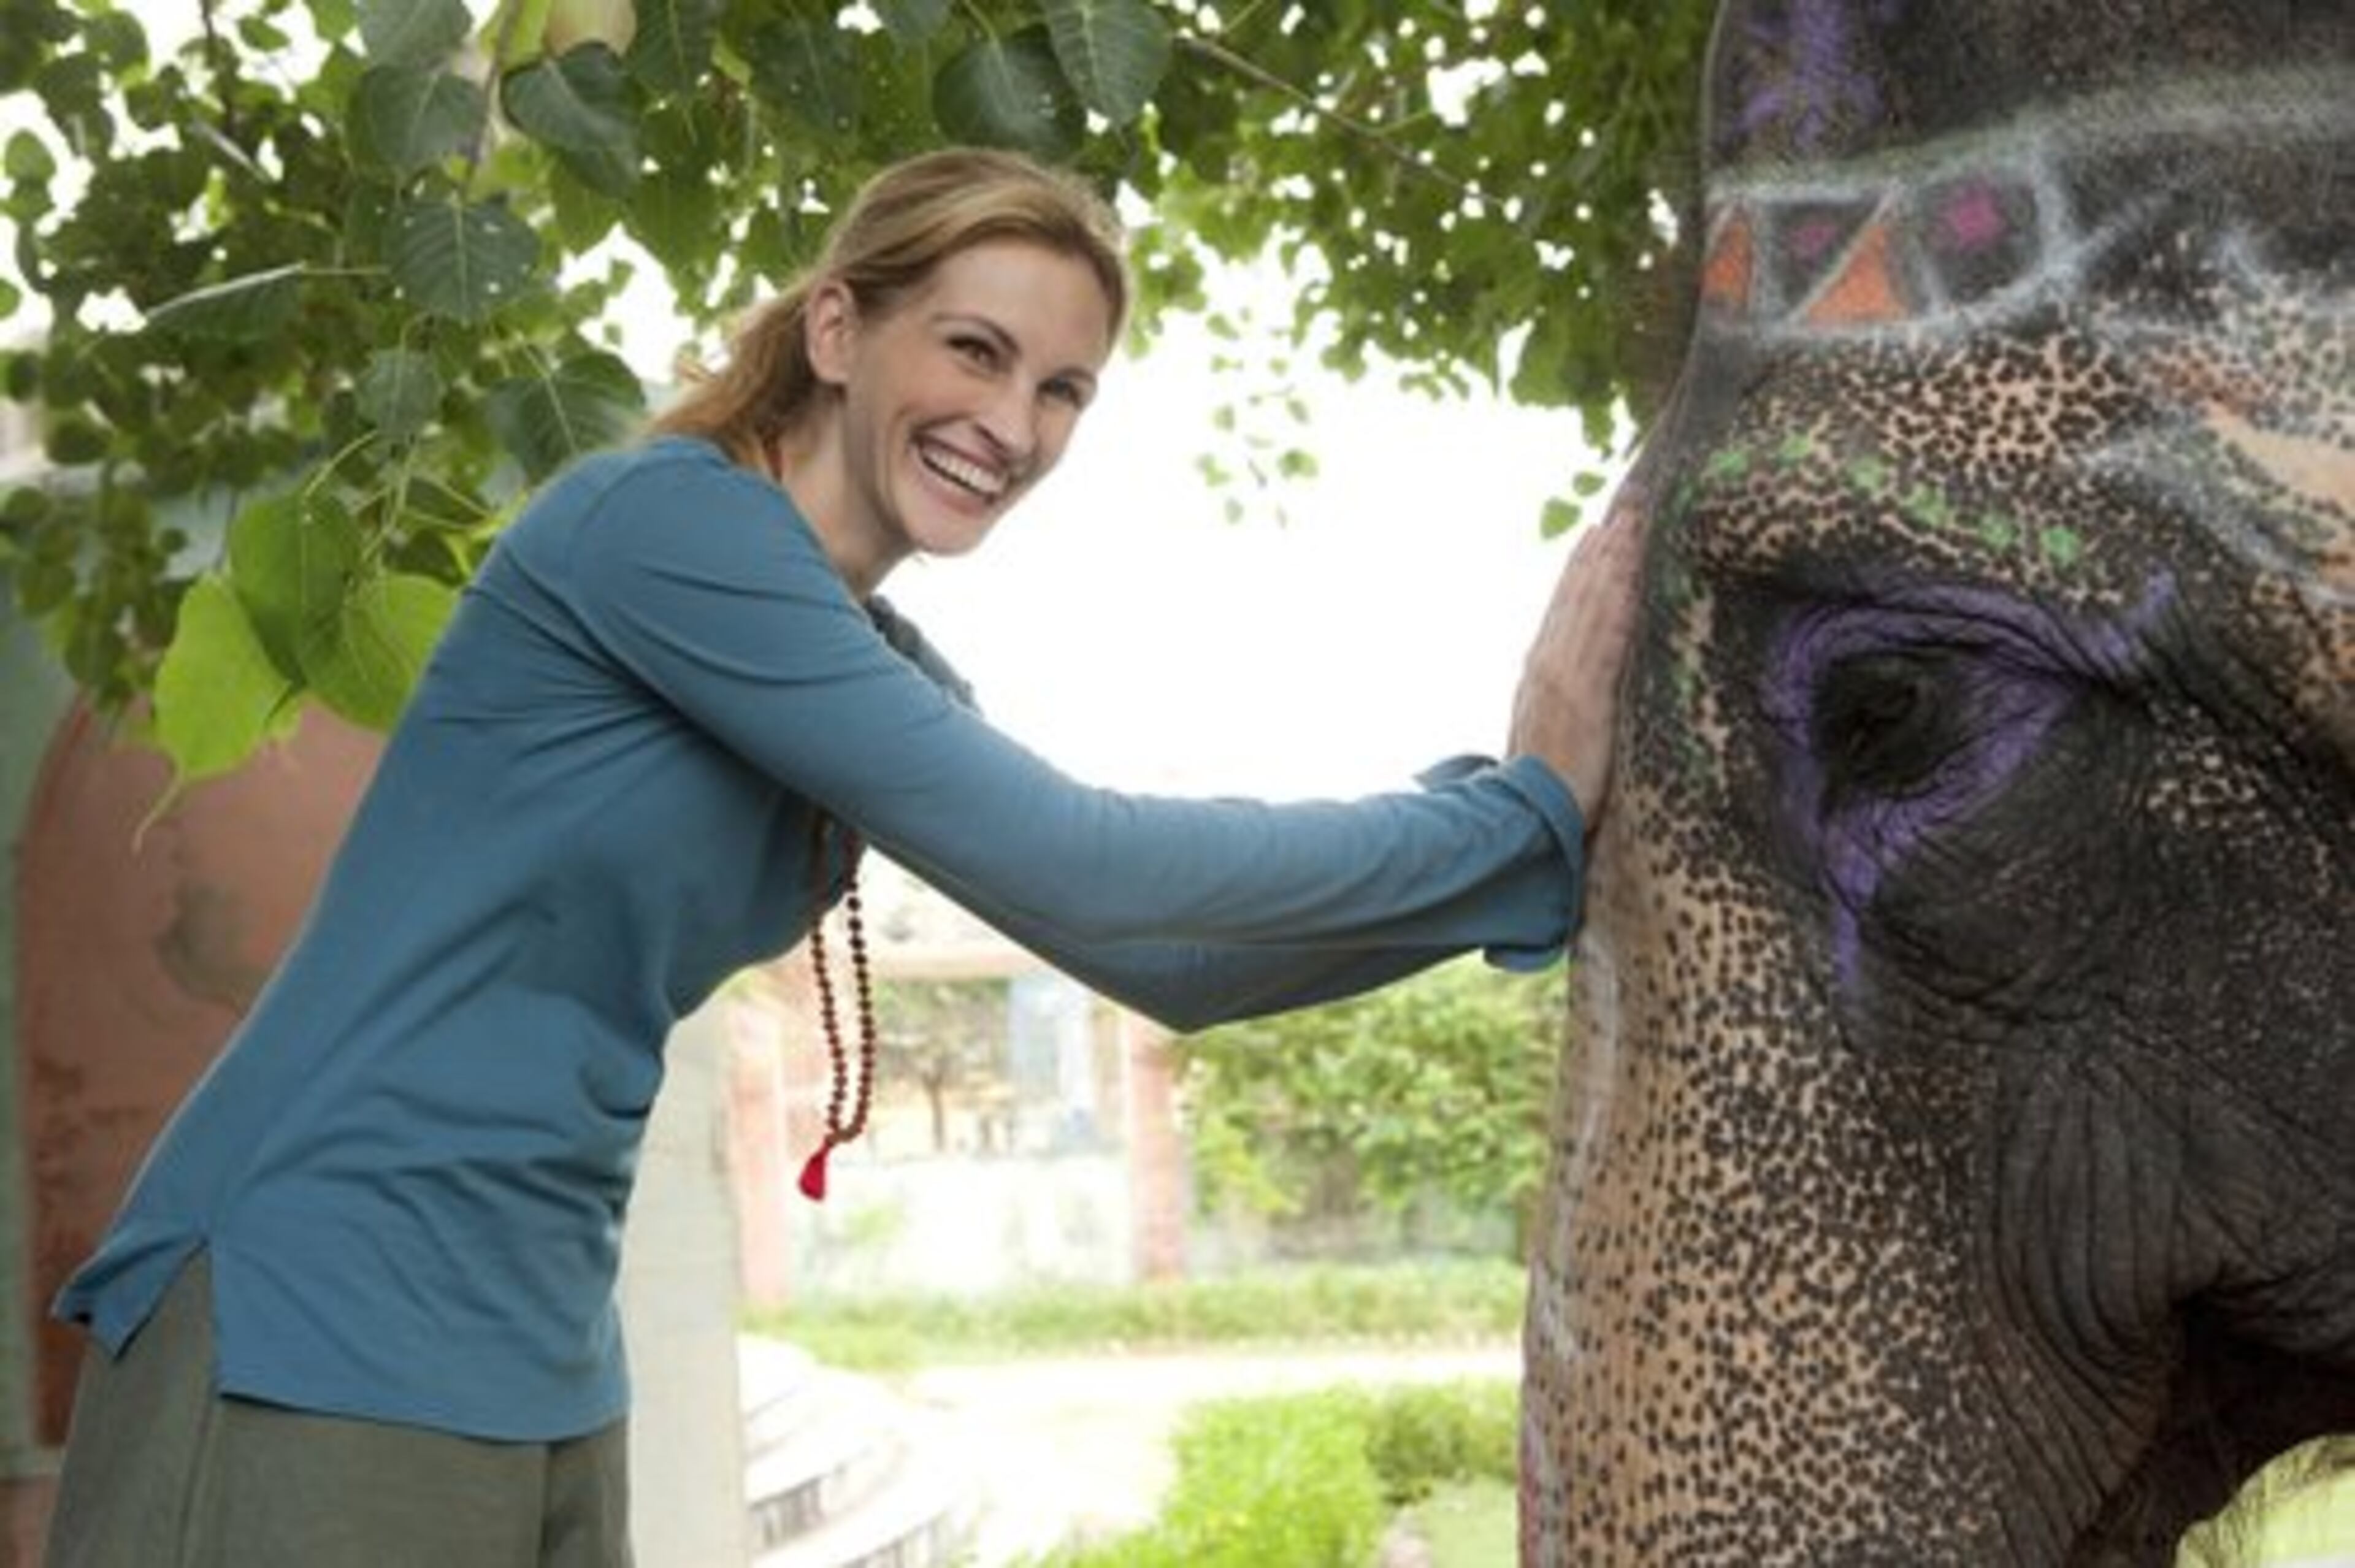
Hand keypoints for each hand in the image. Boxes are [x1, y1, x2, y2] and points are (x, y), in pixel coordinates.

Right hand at [1509, 490, 1644, 831]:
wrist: (1521, 814)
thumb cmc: (1541, 781)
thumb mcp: (1546, 725)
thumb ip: (1559, 692)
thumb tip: (1580, 675)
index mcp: (1540, 668)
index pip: (1565, 606)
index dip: (1584, 566)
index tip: (1603, 532)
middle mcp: (1548, 662)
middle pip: (1578, 595)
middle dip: (1604, 551)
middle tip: (1630, 509)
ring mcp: (1563, 676)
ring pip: (1591, 607)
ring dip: (1614, 563)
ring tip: (1635, 526)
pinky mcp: (1582, 695)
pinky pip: (1604, 640)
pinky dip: (1617, 604)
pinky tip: (1633, 577)